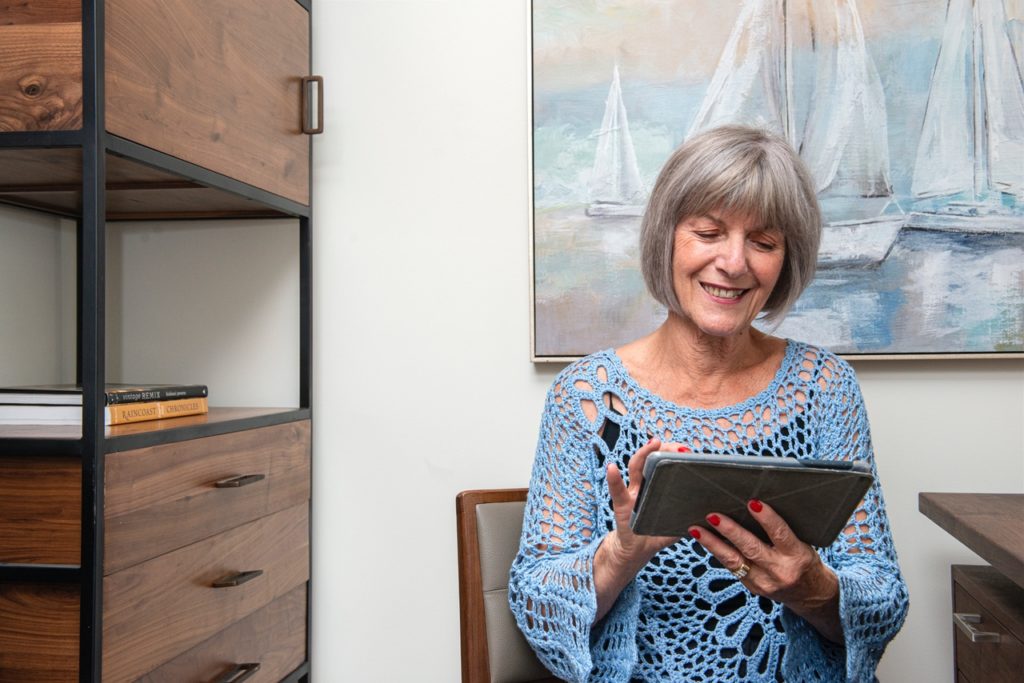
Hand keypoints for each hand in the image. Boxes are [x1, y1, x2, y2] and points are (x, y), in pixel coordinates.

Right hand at [604, 438, 681, 566]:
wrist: (635, 552)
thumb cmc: (655, 533)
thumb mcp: (674, 522)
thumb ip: (689, 516)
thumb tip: (713, 513)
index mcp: (655, 486)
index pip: (663, 464)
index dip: (673, 453)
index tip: (687, 449)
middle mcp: (642, 485)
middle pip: (650, 459)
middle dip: (662, 448)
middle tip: (675, 445)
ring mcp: (632, 493)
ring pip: (636, 468)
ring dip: (644, 453)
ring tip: (654, 443)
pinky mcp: (622, 507)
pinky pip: (617, 491)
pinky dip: (614, 479)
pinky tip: (612, 468)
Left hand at [688, 499, 842, 642]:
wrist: (810, 594)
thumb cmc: (805, 560)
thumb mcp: (803, 544)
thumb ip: (782, 531)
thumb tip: (753, 506)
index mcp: (797, 556)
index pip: (780, 534)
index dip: (767, 519)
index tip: (752, 503)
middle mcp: (779, 571)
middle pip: (751, 549)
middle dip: (730, 531)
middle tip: (712, 516)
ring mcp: (763, 583)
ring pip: (733, 561)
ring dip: (712, 543)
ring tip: (696, 529)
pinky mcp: (752, 588)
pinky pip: (731, 567)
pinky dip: (717, 552)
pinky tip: (705, 540)